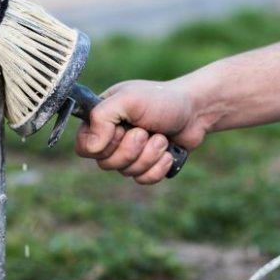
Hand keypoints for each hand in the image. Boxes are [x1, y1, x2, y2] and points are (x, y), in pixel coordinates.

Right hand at [74, 79, 205, 183]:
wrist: (196, 111)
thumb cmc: (161, 100)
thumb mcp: (128, 99)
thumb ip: (102, 117)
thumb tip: (91, 148)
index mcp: (101, 120)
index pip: (84, 147)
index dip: (102, 146)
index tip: (120, 130)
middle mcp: (112, 138)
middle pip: (105, 164)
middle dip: (131, 149)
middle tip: (145, 131)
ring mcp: (129, 154)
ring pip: (126, 172)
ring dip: (148, 155)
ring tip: (161, 137)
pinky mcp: (147, 166)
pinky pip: (143, 179)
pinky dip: (158, 167)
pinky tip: (167, 153)